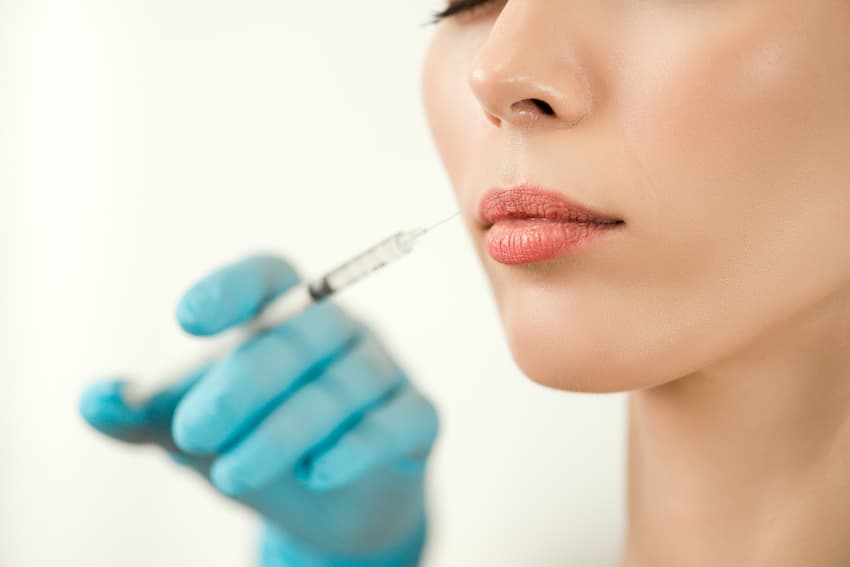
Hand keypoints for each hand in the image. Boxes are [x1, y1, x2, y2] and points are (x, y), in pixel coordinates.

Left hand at [79, 254, 438, 565]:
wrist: (332, 509)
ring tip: (231, 475)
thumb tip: (92, 400)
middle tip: (193, 432)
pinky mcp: (418, 420)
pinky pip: (397, 422)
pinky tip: (316, 473)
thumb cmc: (260, 445)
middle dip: (246, 383)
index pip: (269, 275)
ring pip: (343, 388)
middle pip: (303, 335)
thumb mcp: (191, 430)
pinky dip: (358, 447)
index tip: (187, 321)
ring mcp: (384, 374)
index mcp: (286, 316)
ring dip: (285, 430)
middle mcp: (341, 332)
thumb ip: (142, 413)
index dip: (234, 288)